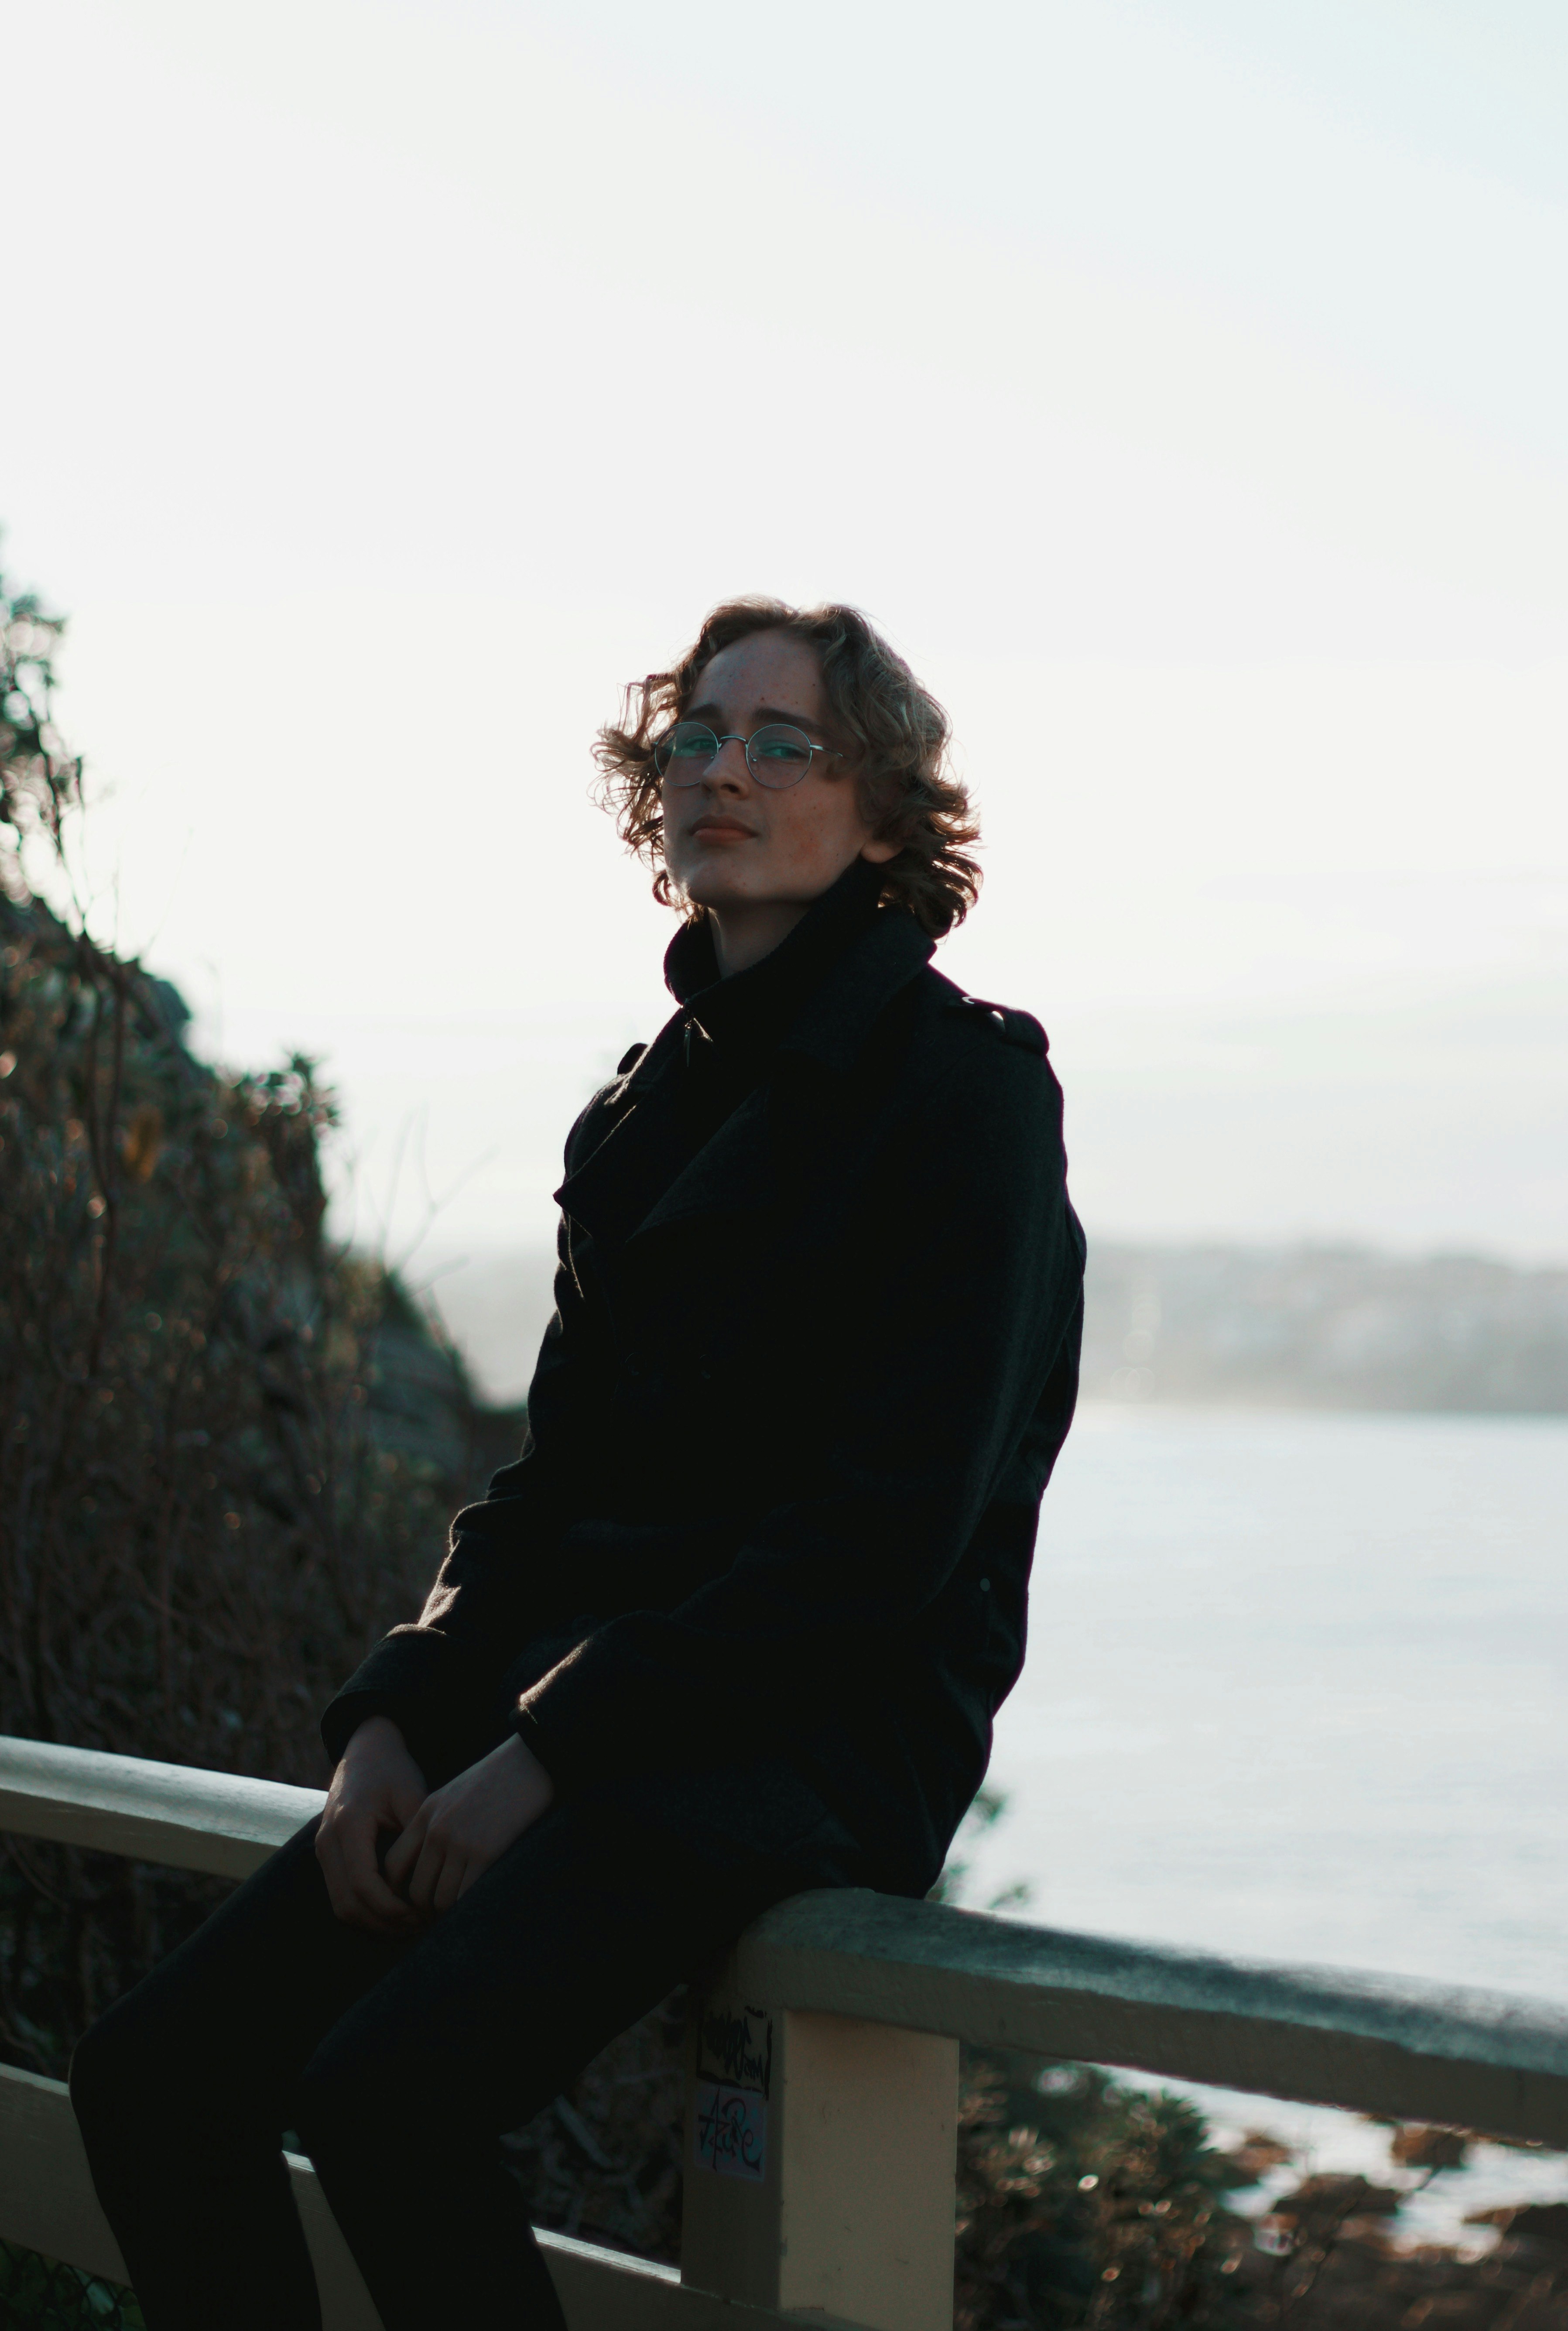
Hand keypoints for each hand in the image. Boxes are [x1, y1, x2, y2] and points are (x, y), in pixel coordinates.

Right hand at [316, 1716, 428, 1934]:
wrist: (366, 1752)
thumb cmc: (393, 1771)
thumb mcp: (411, 1795)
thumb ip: (417, 1835)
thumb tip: (430, 1879)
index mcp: (349, 1825)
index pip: (363, 1885)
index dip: (391, 1908)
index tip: (420, 1914)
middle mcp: (328, 1841)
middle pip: (348, 1903)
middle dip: (383, 1923)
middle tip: (419, 1926)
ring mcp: (323, 1849)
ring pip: (340, 1906)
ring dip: (373, 1923)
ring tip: (409, 1924)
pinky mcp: (327, 1855)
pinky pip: (339, 1895)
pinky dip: (363, 1911)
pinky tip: (393, 1912)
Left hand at [383, 1734, 555, 1916]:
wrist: (530, 1762)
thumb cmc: (497, 1779)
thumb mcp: (454, 1794)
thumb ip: (436, 1824)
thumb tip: (431, 1864)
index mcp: (426, 1814)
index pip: (394, 1865)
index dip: (399, 1891)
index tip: (415, 1901)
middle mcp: (437, 1830)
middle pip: (416, 1889)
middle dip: (426, 1910)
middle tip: (440, 1917)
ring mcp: (459, 1842)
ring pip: (440, 1899)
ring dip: (448, 1914)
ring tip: (459, 1915)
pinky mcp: (484, 1853)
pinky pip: (465, 1896)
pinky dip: (467, 1908)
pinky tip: (476, 1905)